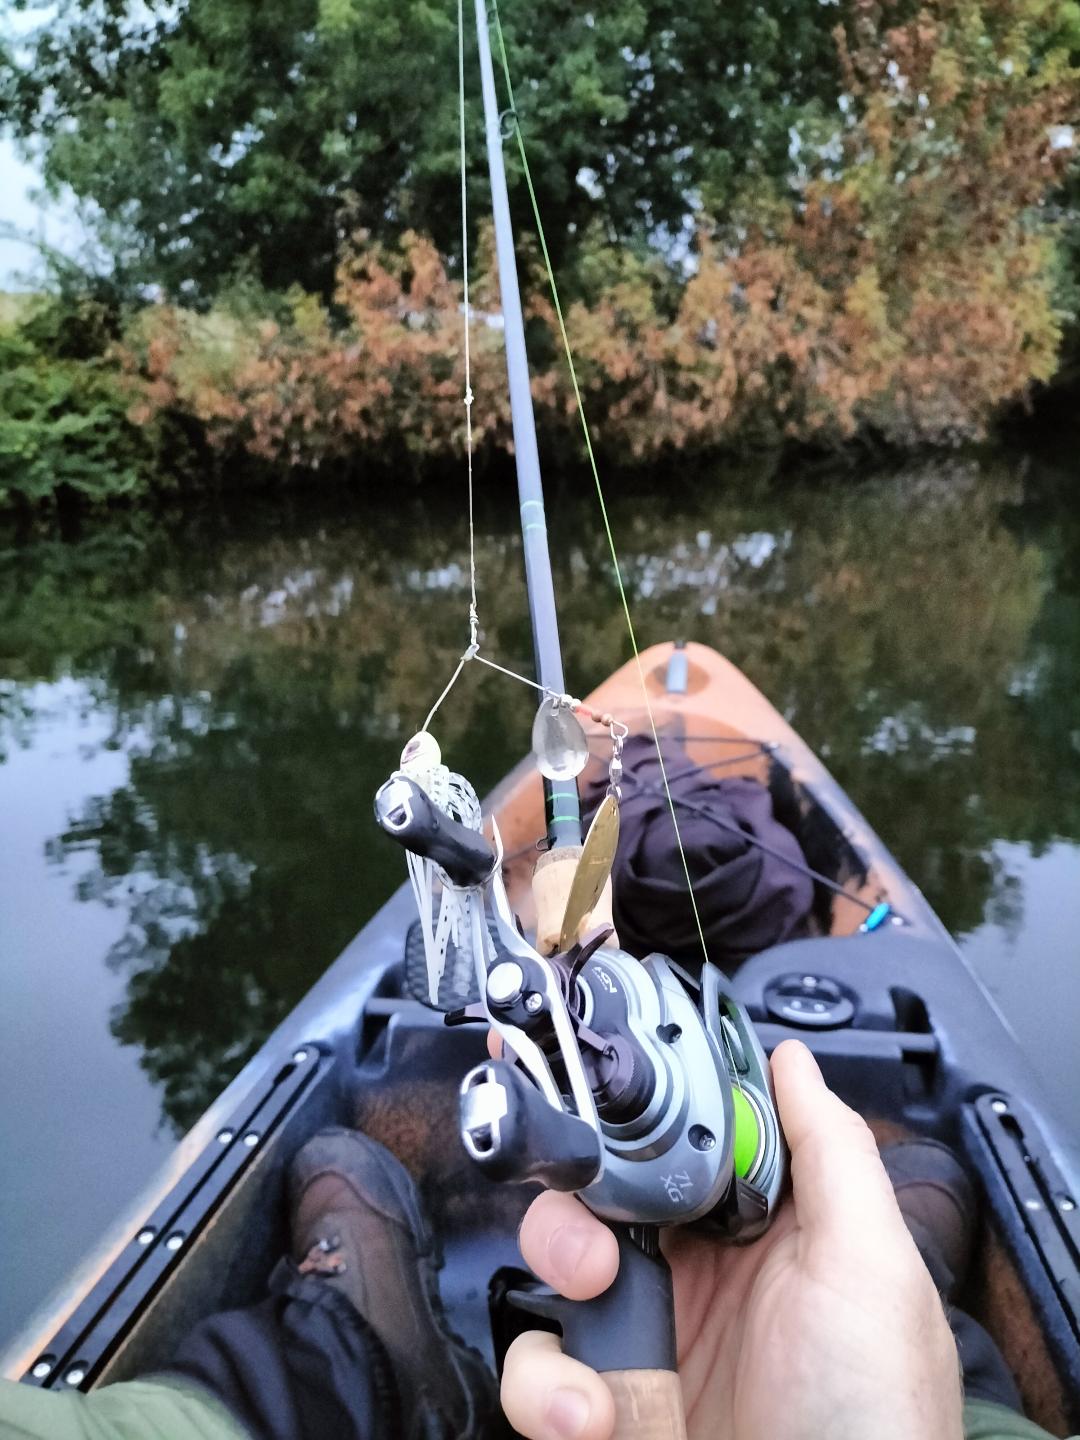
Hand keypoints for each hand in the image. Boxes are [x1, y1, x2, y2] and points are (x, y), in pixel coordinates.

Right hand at [500, 1039, 963, 1439]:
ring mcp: (650, 1341)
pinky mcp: (609, 1407)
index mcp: (761, 1227)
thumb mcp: (873, 1269)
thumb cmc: (876, 1419)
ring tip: (597, 1371)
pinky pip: (539, 1369)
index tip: (575, 1076)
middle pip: (599, 1191)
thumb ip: (830, 1152)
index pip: (680, 1137)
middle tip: (590, 1256)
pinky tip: (593, 1418)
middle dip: (570, 1204)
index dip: (628, 1107)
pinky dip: (546, 1391)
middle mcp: (699, 1273)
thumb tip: (791, 1059)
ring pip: (555, 1271)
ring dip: (555, 1310)